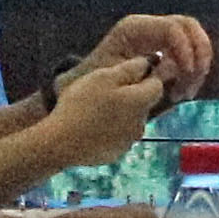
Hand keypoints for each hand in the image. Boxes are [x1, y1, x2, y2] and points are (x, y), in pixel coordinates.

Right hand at [30, 53, 168, 167]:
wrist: (62, 142)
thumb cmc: (83, 103)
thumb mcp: (104, 77)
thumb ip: (131, 68)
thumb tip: (148, 63)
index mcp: (141, 102)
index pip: (156, 85)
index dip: (143, 77)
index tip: (122, 76)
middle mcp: (141, 123)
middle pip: (142, 104)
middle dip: (129, 97)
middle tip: (102, 93)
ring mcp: (128, 141)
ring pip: (130, 121)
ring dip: (119, 114)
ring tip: (93, 111)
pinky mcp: (115, 154)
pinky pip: (118, 137)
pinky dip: (109, 132)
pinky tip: (90, 128)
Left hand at [85, 13, 216, 97]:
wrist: (81, 87)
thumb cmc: (93, 82)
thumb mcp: (115, 77)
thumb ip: (145, 72)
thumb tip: (172, 68)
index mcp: (135, 28)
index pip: (172, 28)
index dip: (185, 49)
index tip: (187, 74)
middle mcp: (149, 26)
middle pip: (189, 26)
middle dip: (199, 53)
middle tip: (194, 81)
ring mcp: (157, 36)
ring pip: (193, 39)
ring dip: (198, 65)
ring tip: (186, 93)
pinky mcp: (163, 49)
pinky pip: (187, 53)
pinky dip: (192, 71)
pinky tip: (182, 93)